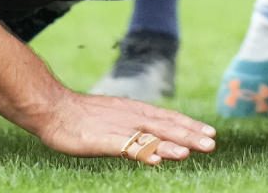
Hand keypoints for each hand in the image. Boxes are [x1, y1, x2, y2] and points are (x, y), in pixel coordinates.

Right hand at [37, 91, 215, 164]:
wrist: (55, 108)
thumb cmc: (84, 115)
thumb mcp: (116, 116)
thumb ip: (135, 127)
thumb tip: (154, 138)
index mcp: (137, 111)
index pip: (170, 118)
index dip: (190, 125)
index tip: (210, 132)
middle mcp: (133, 117)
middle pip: (167, 127)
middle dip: (191, 135)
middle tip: (212, 143)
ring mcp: (120, 127)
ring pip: (151, 136)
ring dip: (172, 143)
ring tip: (191, 151)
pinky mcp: (104, 139)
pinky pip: (127, 146)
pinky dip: (143, 152)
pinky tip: (156, 159)